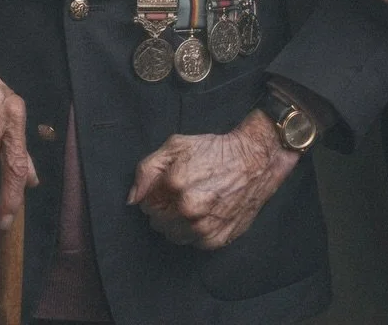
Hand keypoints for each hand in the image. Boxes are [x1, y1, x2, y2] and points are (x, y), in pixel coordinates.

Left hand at [127, 110, 300, 249]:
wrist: (255, 162)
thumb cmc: (215, 151)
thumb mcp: (176, 145)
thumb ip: (147, 169)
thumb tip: (132, 199)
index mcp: (175, 183)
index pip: (145, 204)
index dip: (153, 194)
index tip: (166, 186)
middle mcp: (188, 208)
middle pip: (157, 222)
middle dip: (163, 209)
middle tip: (181, 193)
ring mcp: (202, 226)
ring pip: (172, 235)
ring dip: (176, 223)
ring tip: (193, 203)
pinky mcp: (216, 239)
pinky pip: (191, 243)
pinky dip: (193, 231)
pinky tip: (205, 213)